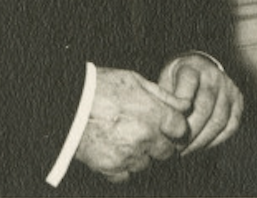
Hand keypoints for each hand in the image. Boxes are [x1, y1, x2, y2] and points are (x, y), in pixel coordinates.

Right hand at [74, 66, 192, 182]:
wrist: (70, 104)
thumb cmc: (103, 86)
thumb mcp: (137, 81)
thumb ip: (165, 96)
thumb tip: (185, 105)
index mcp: (154, 115)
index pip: (181, 130)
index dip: (177, 127)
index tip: (171, 125)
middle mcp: (144, 138)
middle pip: (167, 152)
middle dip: (163, 143)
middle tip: (151, 133)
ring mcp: (127, 156)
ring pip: (148, 165)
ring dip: (144, 155)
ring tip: (131, 140)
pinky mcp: (110, 169)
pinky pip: (127, 176)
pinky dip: (125, 167)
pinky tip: (118, 151)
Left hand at [157, 53, 243, 154]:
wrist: (197, 71)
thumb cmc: (176, 83)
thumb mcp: (165, 83)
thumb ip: (164, 101)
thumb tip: (160, 123)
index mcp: (192, 67)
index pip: (189, 82)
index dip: (181, 105)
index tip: (170, 123)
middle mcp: (213, 74)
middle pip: (205, 107)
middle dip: (188, 132)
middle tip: (175, 148)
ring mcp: (228, 87)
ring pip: (219, 120)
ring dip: (201, 141)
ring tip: (186, 150)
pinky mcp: (238, 100)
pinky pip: (231, 125)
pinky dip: (217, 140)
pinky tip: (202, 145)